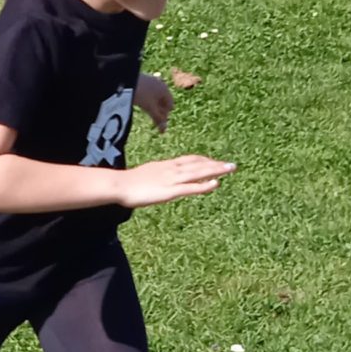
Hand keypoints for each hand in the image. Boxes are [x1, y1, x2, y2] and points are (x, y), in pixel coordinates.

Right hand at [119, 154, 234, 206]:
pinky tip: (216, 184)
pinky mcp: (170, 191)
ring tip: (230, 169)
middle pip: (197, 164)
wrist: (119, 185)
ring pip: (198, 173)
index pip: (189, 160)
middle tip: (231, 165)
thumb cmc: (128, 183)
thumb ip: (156, 175)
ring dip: (215, 170)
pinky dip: (204, 186)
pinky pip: (191, 187)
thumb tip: (159, 179)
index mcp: (166, 165)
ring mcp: (172, 180)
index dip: (203, 161)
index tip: (214, 162)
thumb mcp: (146, 174)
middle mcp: (172, 169)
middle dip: (215, 164)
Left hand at [135, 71, 173, 132]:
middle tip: (154, 119)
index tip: (161, 122)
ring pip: (154, 96)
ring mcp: (150, 81)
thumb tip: (163, 130)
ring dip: (152, 105)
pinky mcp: (140, 80)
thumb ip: (157, 118)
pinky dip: (145, 99)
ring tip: (146, 111)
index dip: (166, 114)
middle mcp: (159, 84)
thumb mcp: (150, 107)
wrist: (124, 77)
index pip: (170, 104)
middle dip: (159, 110)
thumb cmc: (141, 93)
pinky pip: (147, 92)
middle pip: (162, 100)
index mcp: (165, 89)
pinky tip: (139, 102)